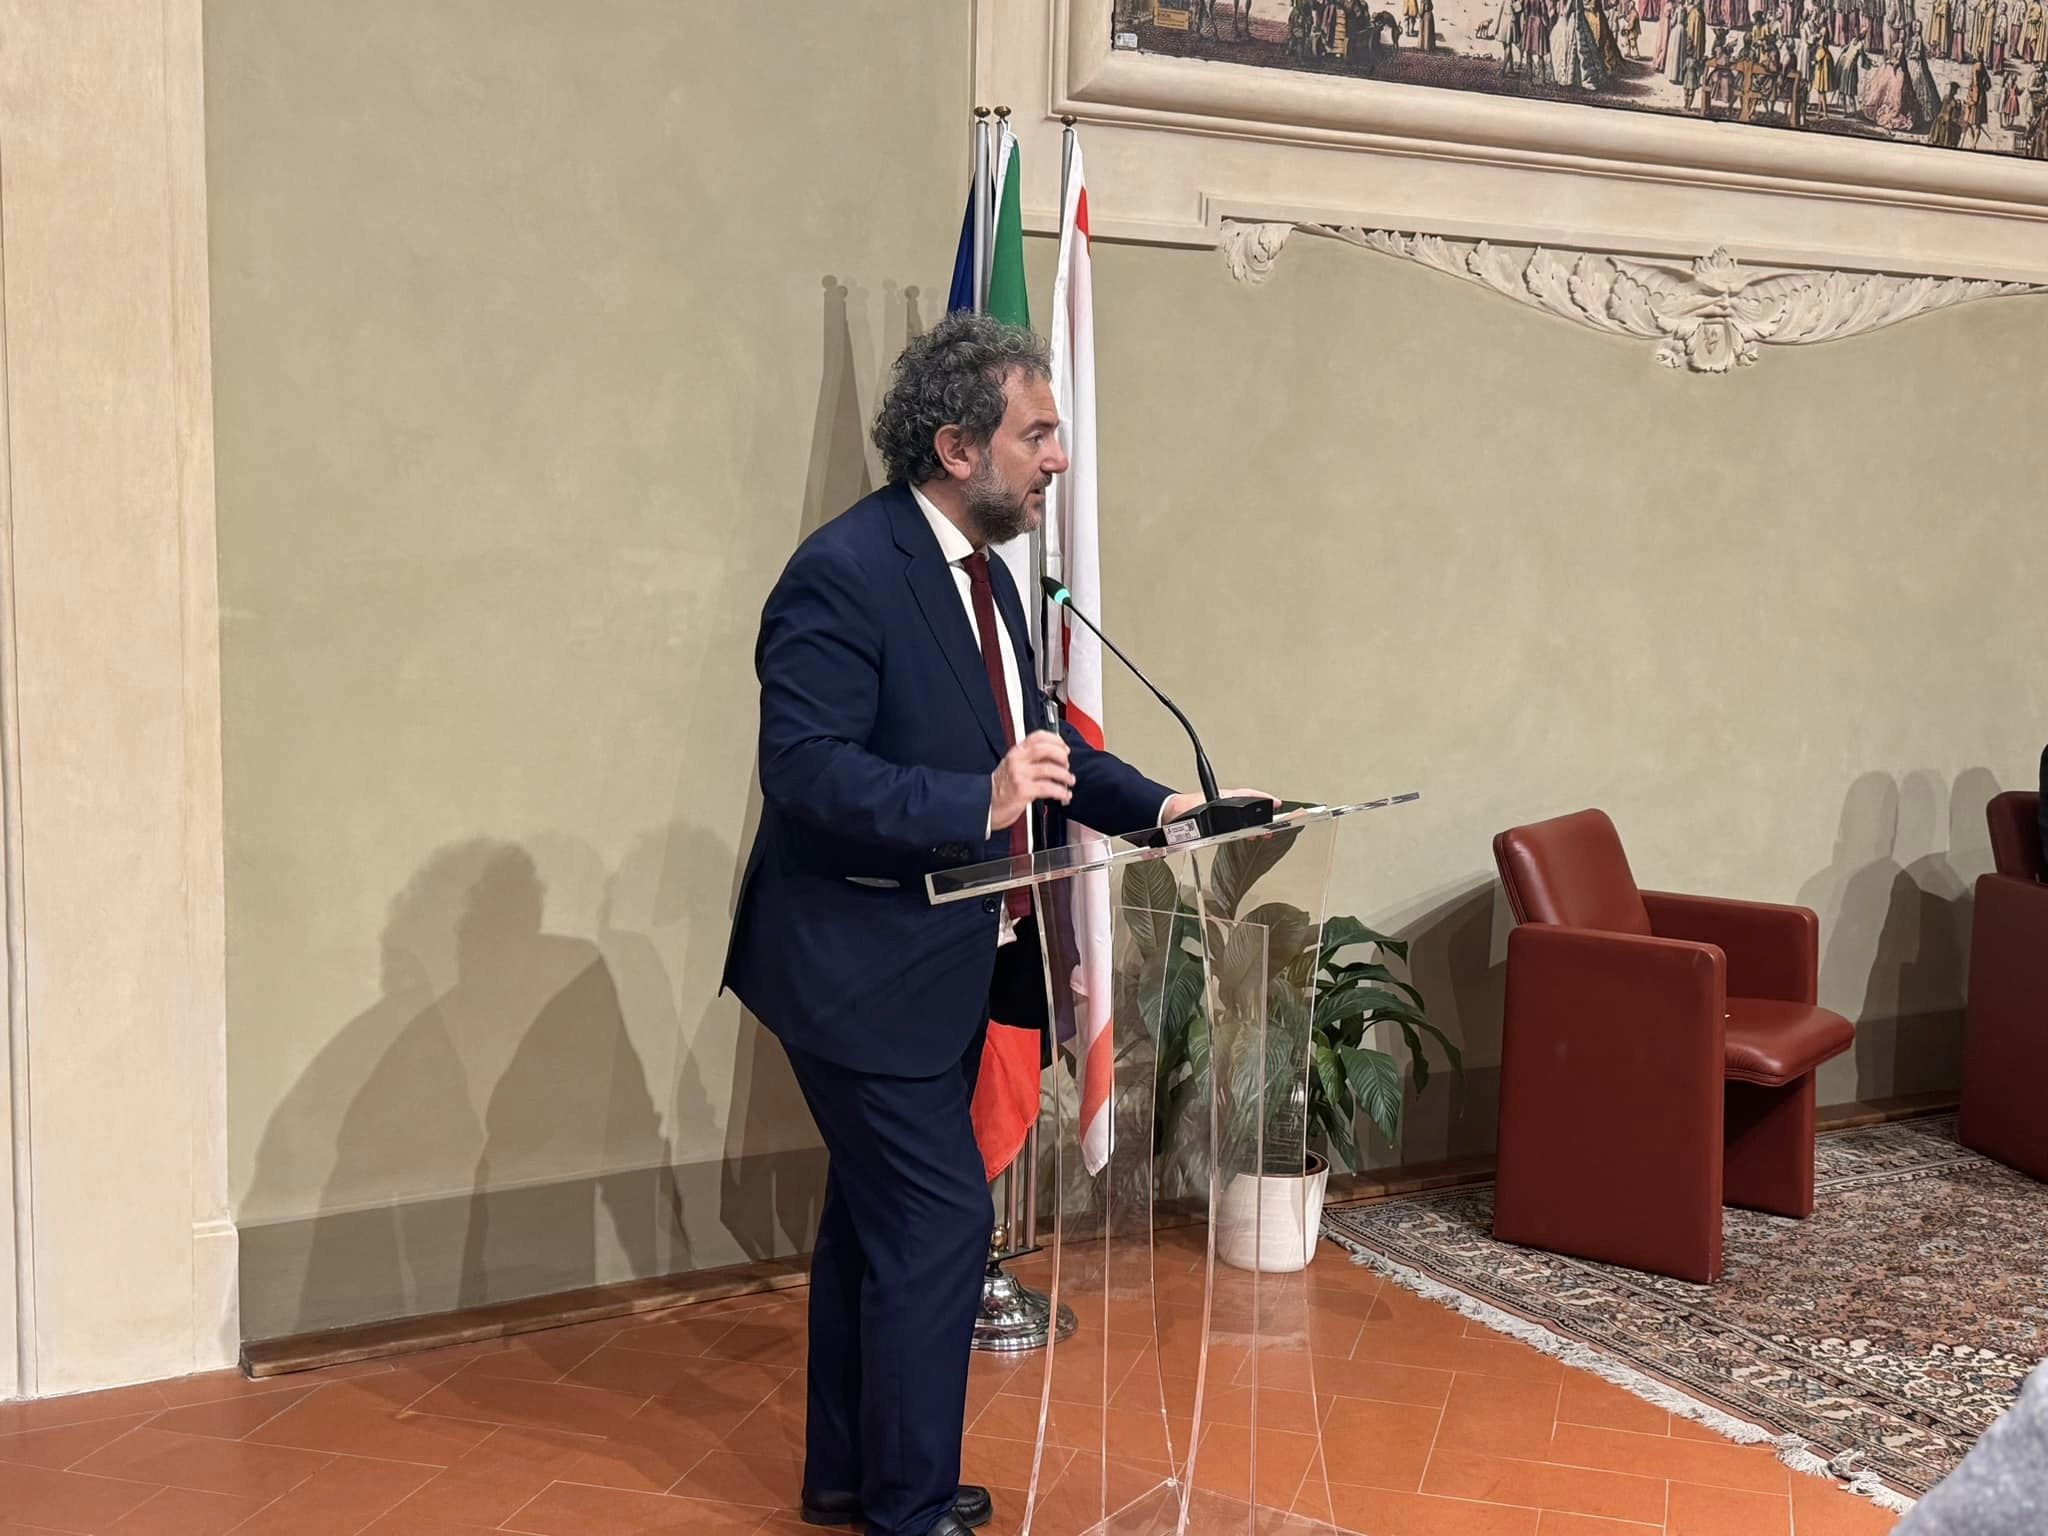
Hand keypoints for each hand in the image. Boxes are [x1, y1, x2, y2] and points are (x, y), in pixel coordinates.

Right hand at [991, 731, 1073, 831]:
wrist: (987, 805)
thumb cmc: (1002, 788)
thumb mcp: (1014, 766)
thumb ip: (1032, 760)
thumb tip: (1056, 758)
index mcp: (1017, 752)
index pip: (1038, 736)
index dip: (1055, 739)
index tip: (1064, 747)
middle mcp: (1018, 760)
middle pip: (1045, 749)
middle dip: (1062, 756)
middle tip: (1067, 765)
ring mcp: (1020, 775)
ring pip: (1050, 769)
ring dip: (1064, 775)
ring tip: (1069, 781)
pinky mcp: (1023, 790)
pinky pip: (1048, 788)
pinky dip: (1061, 791)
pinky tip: (1064, 795)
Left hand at [1160, 789, 1280, 823]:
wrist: (1166, 813)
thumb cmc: (1181, 810)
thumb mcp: (1201, 815)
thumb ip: (1213, 821)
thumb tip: (1228, 827)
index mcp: (1222, 797)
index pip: (1248, 795)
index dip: (1263, 800)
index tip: (1276, 804)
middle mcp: (1222, 802)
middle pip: (1248, 806)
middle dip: (1262, 815)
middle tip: (1273, 824)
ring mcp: (1218, 810)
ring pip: (1242, 814)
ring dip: (1253, 823)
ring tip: (1263, 831)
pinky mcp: (1212, 819)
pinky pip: (1233, 822)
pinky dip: (1243, 827)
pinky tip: (1245, 834)